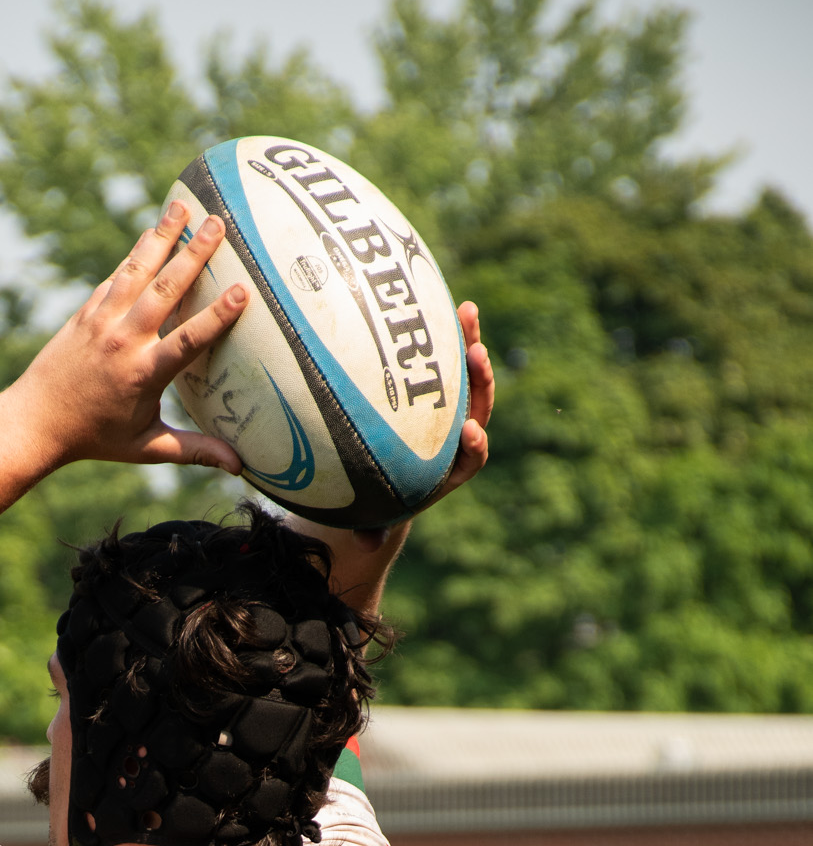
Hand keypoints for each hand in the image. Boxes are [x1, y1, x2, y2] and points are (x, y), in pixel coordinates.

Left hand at [12, 201, 248, 471]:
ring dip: (161, 236)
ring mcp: (102, 321)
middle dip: (193, 255)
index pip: (187, 341)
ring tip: (182, 205)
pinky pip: (116, 275)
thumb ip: (194, 451)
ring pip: (136, 271)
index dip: (215, 317)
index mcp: (143, 375)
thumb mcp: (147, 447)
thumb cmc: (97, 438)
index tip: (242, 291)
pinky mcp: (87, 311)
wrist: (37, 420)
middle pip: (164, 290)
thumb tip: (240, 467)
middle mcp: (123, 341)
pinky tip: (153, 231)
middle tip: (220, 224)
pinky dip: (136, 253)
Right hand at [349, 300, 493, 550]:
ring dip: (469, 343)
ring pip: (466, 375)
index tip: (471, 432)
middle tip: (477, 355)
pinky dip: (442, 334)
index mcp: (451, 469)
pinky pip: (441, 357)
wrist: (384, 481)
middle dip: (481, 381)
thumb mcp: (372, 518)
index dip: (476, 444)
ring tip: (466, 311)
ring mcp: (448, 407)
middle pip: (478, 406)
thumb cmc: (377, 503)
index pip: (473, 456)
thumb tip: (366, 544)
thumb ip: (372, 530)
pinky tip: (431, 301)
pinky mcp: (434, 385)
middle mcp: (456, 436)